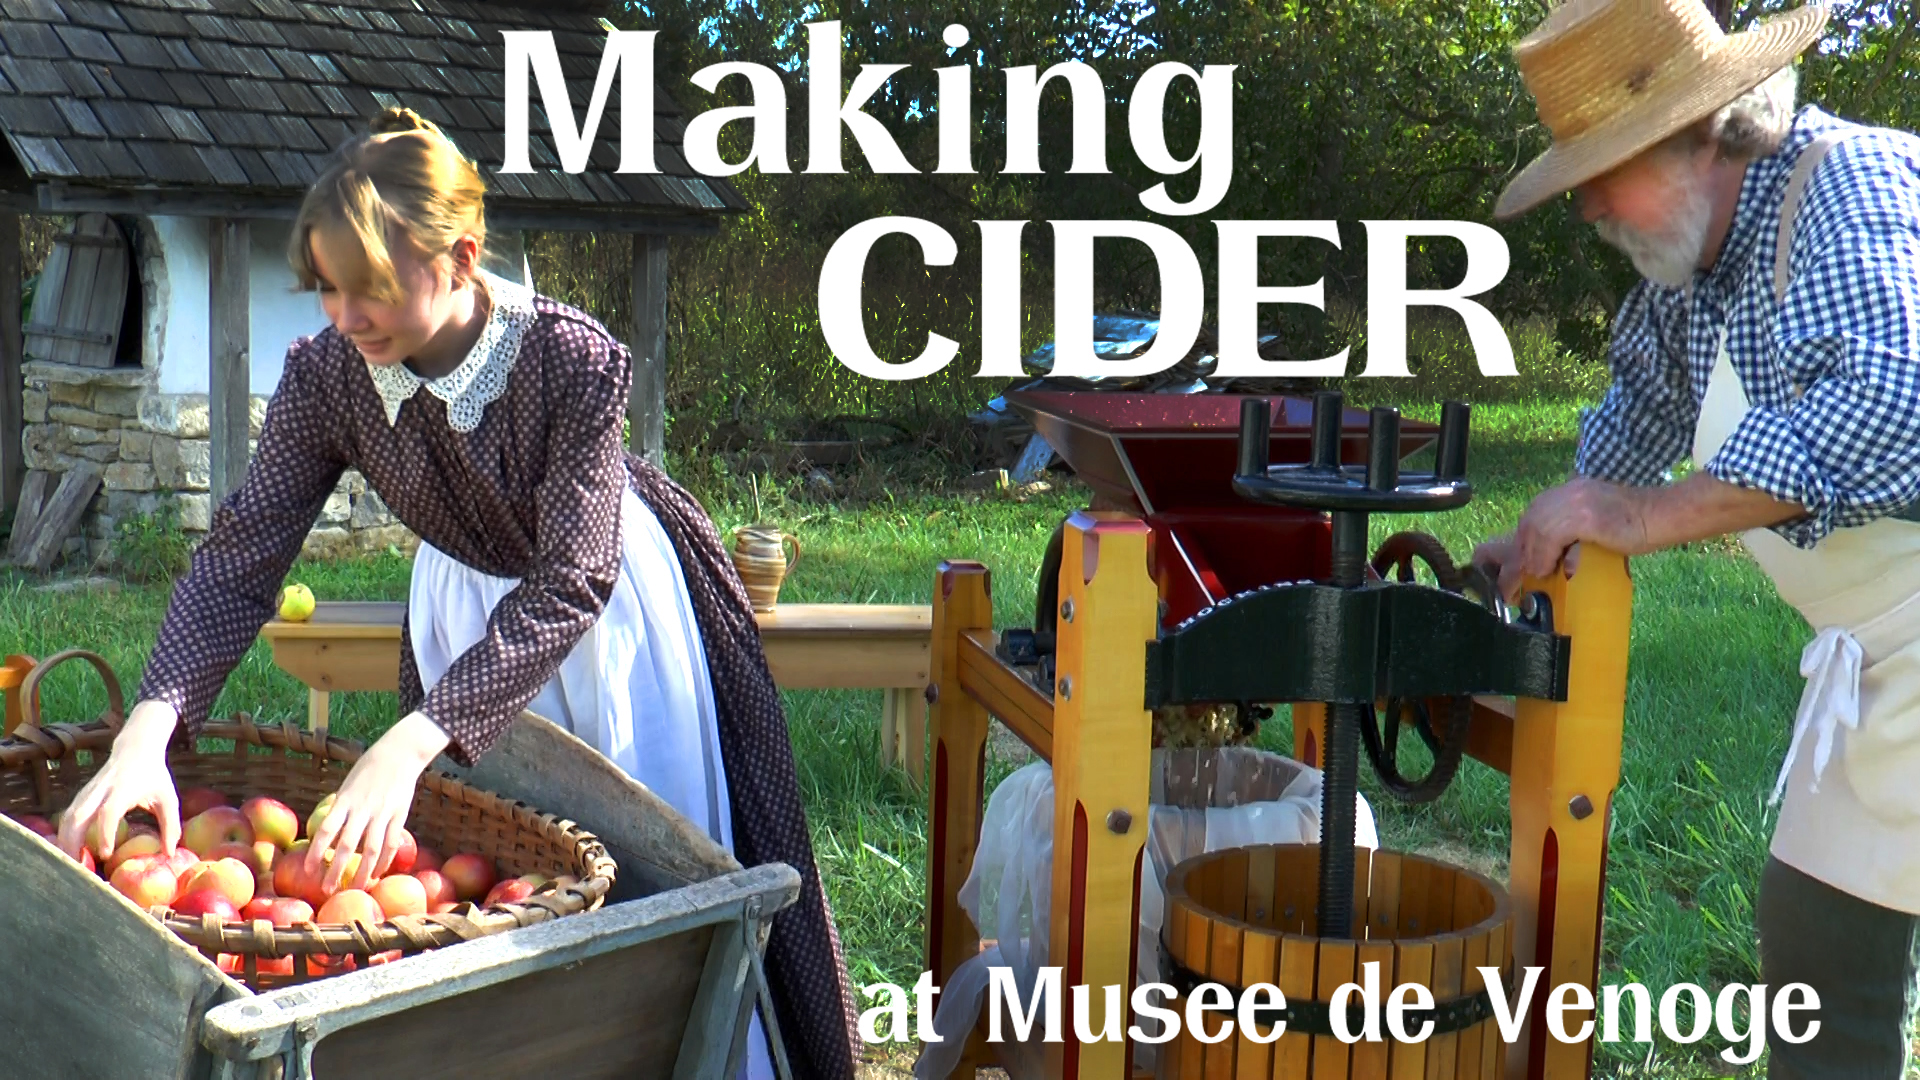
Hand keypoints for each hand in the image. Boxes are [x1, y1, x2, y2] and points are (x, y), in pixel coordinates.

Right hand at [57, 699, 183, 862]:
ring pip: (68, 818)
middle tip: (80, 870)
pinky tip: (72, 852)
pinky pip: (68, 817)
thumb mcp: (168, 798)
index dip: (104, 833)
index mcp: (123, 790)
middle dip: (74, 843)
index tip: (105, 854)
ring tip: (73, 865)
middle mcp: (100, 791)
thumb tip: (170, 854)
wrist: (135, 749)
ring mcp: (87, 792)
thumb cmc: (154, 776)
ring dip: (66, 842)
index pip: (108, 813)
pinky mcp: (81, 796)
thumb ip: (171, 826)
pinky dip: (66, 835)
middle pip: (78, 817)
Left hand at [305, 711, 450, 889]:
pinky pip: (392, 843)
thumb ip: (340, 809)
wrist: (399, 753)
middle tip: (327, 890)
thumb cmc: (368, 770)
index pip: (325, 830)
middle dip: (336, 871)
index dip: (316, 852)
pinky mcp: (399, 815)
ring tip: (356, 888)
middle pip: (347, 846)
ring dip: (363, 873)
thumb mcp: (348, 786)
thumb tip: (329, 833)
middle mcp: (362, 809)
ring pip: (372, 850)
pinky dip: (385, 860)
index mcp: (344, 801)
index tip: (309, 870)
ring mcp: (382, 813)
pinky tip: (378, 872)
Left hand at [1513, 478, 1650, 590]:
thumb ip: (1572, 529)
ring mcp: (1576, 500)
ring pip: (1537, 529)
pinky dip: (1544, 555)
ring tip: (1535, 575)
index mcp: (1570, 490)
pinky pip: (1552, 535)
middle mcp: (1569, 491)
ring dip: (1531, 557)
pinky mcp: (1586, 515)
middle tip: (1519, 576)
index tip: (1518, 564)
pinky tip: (1546, 569)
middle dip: (1521, 551)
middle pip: (1531, 520)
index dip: (1523, 540)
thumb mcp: (1595, 521)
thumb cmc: (1635, 524)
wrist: (1662, 515)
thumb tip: (1548, 558)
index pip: (1534, 513)